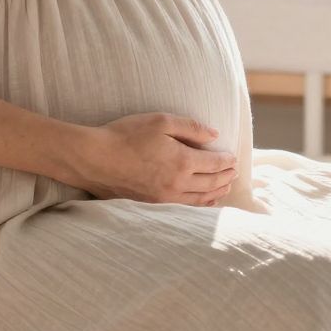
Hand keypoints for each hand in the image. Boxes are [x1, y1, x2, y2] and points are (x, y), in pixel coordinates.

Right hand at [70, 114, 236, 205]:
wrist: (95, 159)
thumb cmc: (126, 135)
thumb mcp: (161, 121)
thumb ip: (191, 127)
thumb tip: (214, 135)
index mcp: (182, 161)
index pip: (215, 164)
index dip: (227, 161)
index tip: (233, 158)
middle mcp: (178, 183)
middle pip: (211, 183)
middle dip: (226, 177)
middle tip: (234, 172)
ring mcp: (165, 198)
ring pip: (200, 199)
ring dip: (216, 193)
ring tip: (225, 187)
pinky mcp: (153, 206)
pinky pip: (184, 208)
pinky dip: (199, 205)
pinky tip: (203, 201)